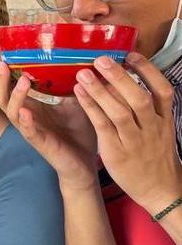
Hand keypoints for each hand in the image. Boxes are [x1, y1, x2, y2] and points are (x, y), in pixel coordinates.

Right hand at [0, 59, 97, 189]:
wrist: (85, 163)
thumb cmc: (78, 131)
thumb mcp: (75, 102)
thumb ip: (72, 84)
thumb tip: (79, 59)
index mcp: (32, 105)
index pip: (11, 87)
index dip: (4, 72)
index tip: (4, 53)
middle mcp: (26, 116)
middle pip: (2, 97)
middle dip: (1, 80)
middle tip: (2, 62)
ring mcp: (31, 129)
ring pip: (12, 112)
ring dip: (16, 95)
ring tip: (23, 81)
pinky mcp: (40, 143)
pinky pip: (27, 131)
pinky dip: (25, 121)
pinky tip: (26, 112)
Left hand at [74, 53, 181, 213]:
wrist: (159, 190)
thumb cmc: (154, 155)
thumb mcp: (161, 130)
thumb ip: (149, 108)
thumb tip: (129, 80)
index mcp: (165, 120)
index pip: (163, 91)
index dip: (148, 71)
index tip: (131, 54)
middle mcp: (152, 128)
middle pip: (139, 98)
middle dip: (120, 76)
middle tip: (101, 59)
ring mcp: (135, 140)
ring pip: (120, 112)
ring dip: (101, 90)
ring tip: (84, 73)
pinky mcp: (117, 151)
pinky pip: (103, 126)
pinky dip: (91, 108)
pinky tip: (79, 94)